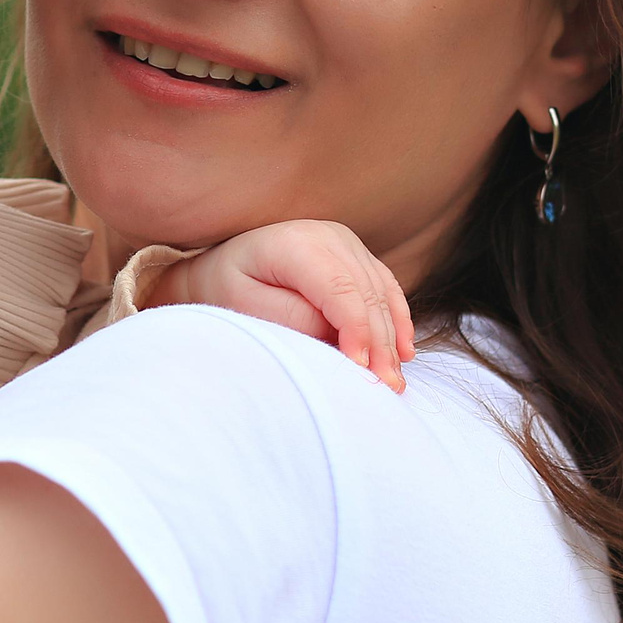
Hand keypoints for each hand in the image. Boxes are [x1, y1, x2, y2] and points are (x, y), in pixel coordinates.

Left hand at [154, 220, 414, 390]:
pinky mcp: (354, 254)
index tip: (362, 369)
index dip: (356, 329)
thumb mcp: (244, 306)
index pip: (339, 289)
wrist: (219, 267)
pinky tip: (403, 352)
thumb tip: (337, 335)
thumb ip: (292, 318)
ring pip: (380, 293)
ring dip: (391, 338)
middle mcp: (326, 235)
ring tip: (393, 380)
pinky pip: (385, 287)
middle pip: (365, 294)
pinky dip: (395, 320)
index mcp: (294, 243)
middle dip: (379, 343)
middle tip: (387, 387)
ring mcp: (345, 241)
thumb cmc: (225, 290)